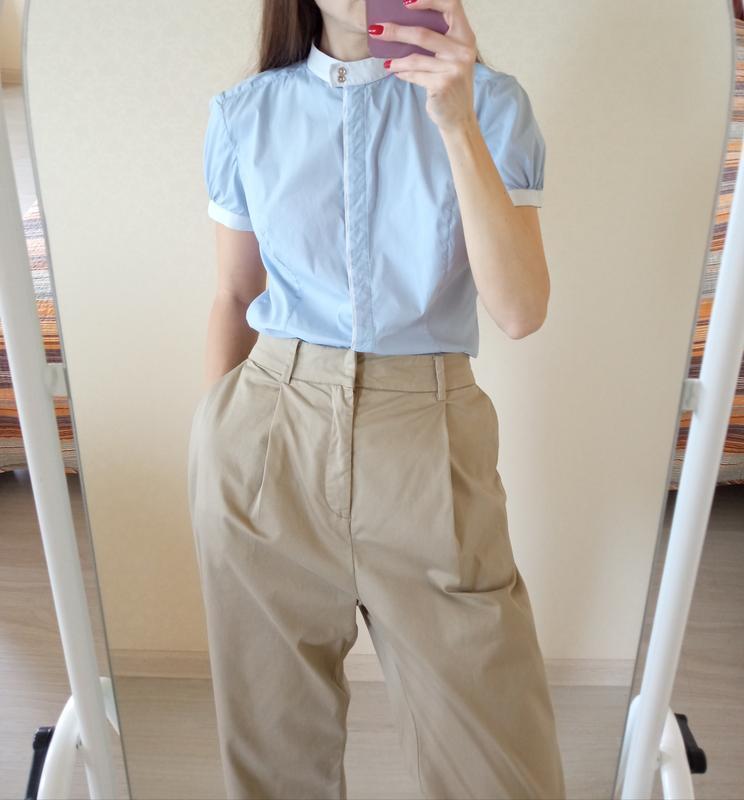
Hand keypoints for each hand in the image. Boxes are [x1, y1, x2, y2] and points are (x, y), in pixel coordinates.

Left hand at [368, 0, 477, 132]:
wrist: (459, 117)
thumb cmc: (451, 83)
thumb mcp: (452, 58)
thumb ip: (438, 41)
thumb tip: (402, 25)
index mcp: (466, 37)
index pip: (452, 4)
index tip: (406, 2)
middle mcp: (463, 50)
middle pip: (424, 33)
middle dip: (396, 31)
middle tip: (376, 30)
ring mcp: (454, 68)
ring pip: (415, 58)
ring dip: (396, 60)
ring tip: (386, 62)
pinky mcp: (442, 84)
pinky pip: (415, 75)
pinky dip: (403, 74)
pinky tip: (396, 72)